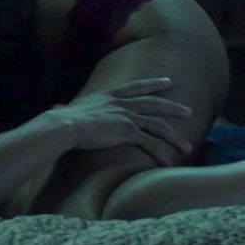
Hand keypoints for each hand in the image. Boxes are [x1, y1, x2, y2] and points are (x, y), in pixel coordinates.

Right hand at [55, 78, 194, 164]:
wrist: (65, 124)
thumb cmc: (62, 120)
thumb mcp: (69, 109)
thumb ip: (68, 108)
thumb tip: (55, 108)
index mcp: (109, 95)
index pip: (136, 86)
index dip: (153, 84)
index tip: (167, 81)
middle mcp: (121, 103)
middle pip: (154, 103)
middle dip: (173, 107)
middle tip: (188, 111)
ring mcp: (127, 116)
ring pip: (159, 125)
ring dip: (175, 137)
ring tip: (187, 147)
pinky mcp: (128, 131)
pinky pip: (151, 143)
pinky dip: (162, 153)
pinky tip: (169, 162)